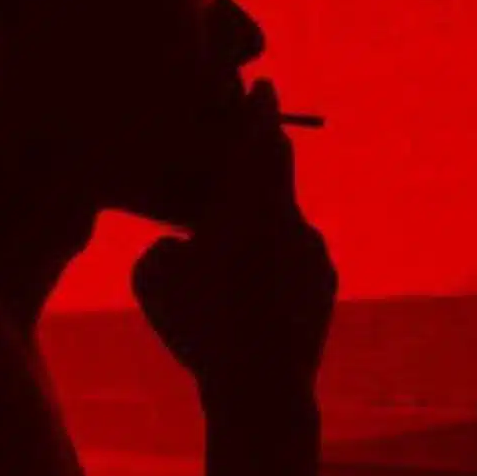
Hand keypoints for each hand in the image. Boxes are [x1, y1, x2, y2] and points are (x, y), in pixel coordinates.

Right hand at [131, 80, 337, 409]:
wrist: (262, 390)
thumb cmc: (199, 328)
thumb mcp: (152, 280)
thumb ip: (164, 245)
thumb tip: (179, 243)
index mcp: (246, 210)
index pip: (256, 143)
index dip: (257, 111)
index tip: (263, 84)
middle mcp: (288, 221)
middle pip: (278, 169)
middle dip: (264, 149)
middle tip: (250, 136)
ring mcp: (313, 252)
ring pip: (282, 218)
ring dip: (260, 218)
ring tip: (230, 250)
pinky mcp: (324, 281)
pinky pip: (295, 252)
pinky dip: (274, 255)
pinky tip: (252, 286)